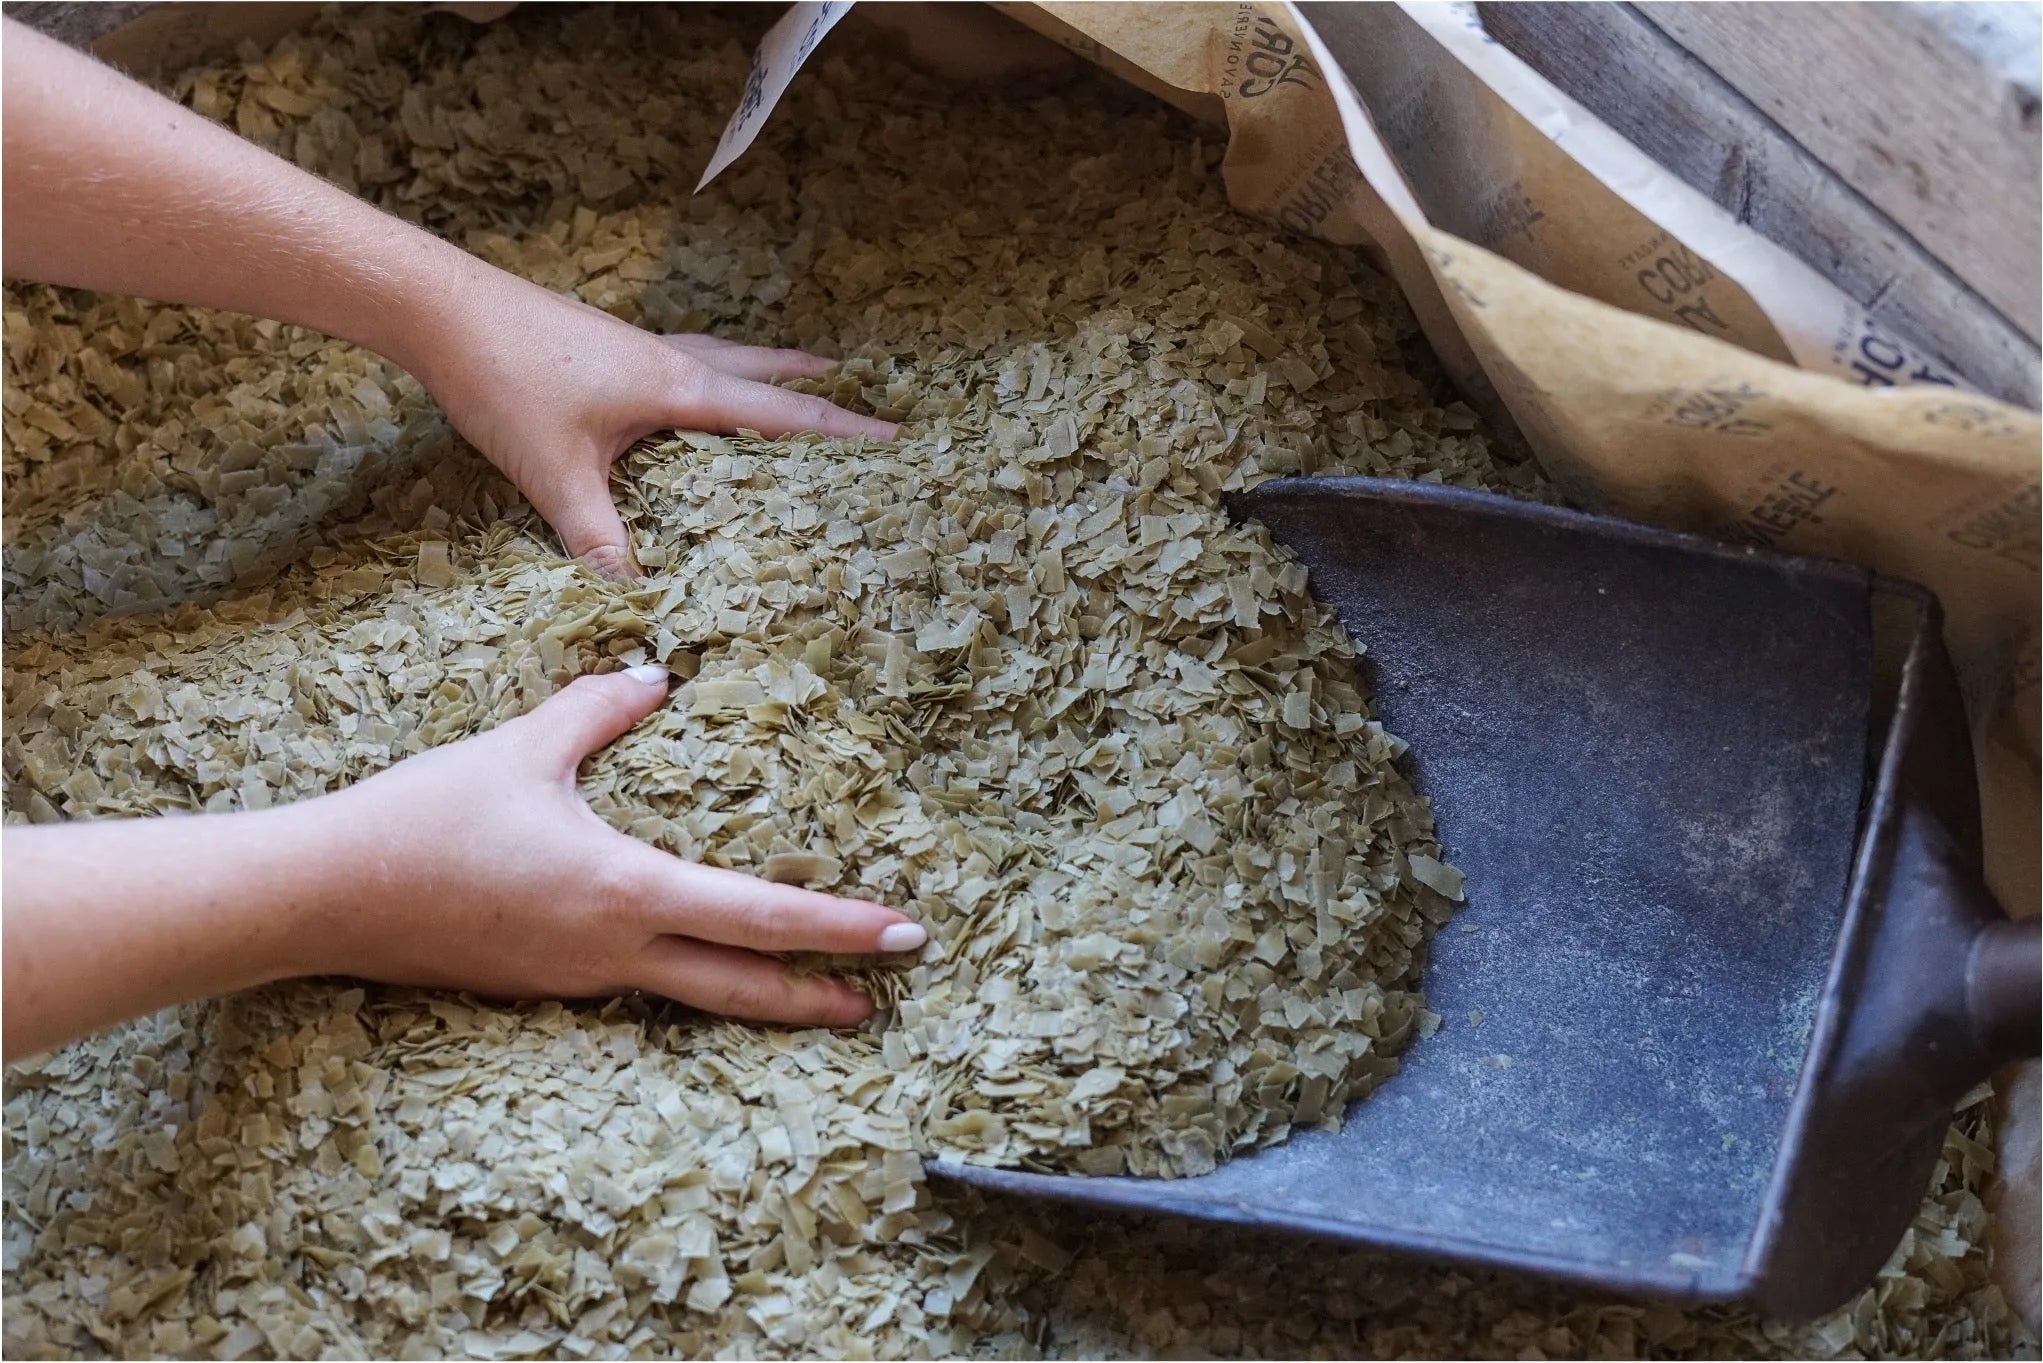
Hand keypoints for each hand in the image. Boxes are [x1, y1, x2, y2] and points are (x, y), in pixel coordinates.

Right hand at [302, 666, 923, 1024]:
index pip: (759, 916)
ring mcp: (577, 978)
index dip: (838, 929)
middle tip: (887, 996)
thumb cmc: (424, 818)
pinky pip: (636, 987)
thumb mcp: (522, 748)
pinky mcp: (542, 985)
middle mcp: (613, 949)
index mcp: (623, 890)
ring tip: (812, 993)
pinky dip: (687, 980)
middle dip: (820, 994)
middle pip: (741, 985)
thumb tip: (659, 673)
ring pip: (691, 995)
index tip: (902, 934)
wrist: (322, 897)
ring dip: (756, 994)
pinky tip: (695, 963)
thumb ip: (600, 706)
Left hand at [408, 265, 896, 577]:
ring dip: (768, 366)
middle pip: (762, 372)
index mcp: (677, 388)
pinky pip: (683, 356)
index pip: (778, 414)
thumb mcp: (555, 475)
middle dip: (815, 387)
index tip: (895, 434)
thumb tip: (636, 601)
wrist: (440, 308)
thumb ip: (599, 539)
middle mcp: (669, 360)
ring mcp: (637, 346)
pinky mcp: (605, 344)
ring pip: (724, 355)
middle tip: (862, 390)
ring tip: (803, 367)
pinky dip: (713, 366)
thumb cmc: (504, 383)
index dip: (839, 430)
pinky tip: (691, 381)